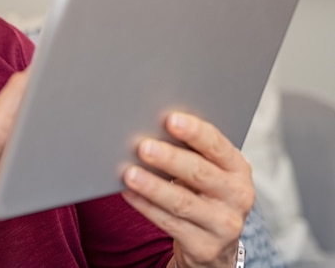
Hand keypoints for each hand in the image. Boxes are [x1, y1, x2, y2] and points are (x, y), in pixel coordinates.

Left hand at [121, 112, 253, 267]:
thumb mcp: (209, 171)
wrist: (216, 242)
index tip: (170, 119)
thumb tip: (151, 127)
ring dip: (153, 186)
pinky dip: (146, 207)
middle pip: (200, 173)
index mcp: (238, 169)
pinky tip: (129, 193)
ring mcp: (224, 225)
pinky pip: (169, 224)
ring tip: (129, 173)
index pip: (217, 146)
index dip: (194, 132)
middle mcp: (238, 197)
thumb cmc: (204, 192)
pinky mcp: (205, 247)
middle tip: (143, 147)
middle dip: (170, 158)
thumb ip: (191, 151)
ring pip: (182, 202)